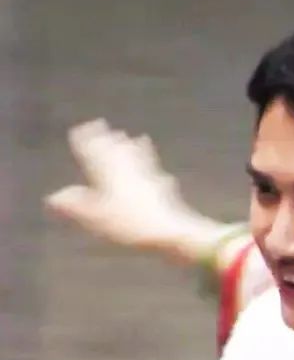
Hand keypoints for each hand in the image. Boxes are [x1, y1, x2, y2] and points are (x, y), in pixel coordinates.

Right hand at [46, 119, 229, 264]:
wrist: (172, 231)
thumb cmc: (131, 224)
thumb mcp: (96, 217)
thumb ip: (76, 205)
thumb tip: (54, 197)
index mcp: (110, 174)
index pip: (96, 153)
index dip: (87, 141)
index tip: (81, 128)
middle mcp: (131, 171)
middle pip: (119, 151)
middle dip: (111, 139)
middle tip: (106, 127)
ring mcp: (151, 179)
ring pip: (141, 159)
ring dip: (136, 148)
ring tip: (138, 138)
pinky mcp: (166, 192)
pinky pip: (158, 174)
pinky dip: (157, 171)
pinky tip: (165, 175)